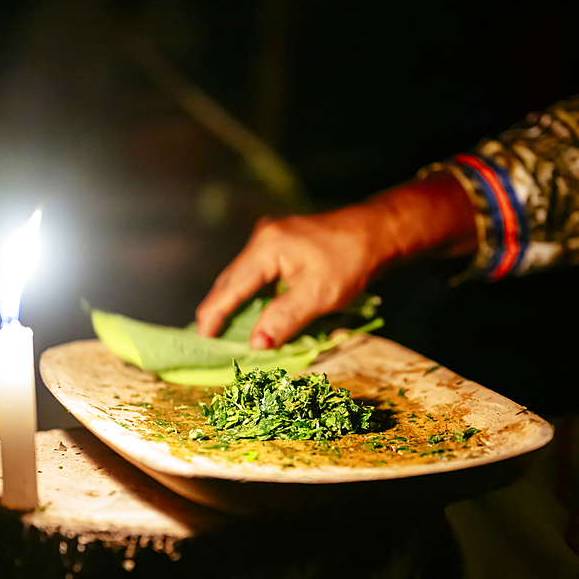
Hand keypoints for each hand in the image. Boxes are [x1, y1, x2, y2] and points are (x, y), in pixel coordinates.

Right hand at [195, 172, 476, 347]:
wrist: (376, 232)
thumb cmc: (350, 262)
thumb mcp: (318, 296)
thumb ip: (283, 320)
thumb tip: (255, 346)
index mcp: (266, 248)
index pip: (229, 288)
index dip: (212, 317)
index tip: (202, 340)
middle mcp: (262, 238)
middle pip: (230, 280)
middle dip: (218, 310)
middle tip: (208, 340)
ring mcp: (270, 237)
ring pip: (241, 276)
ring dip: (233, 302)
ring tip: (222, 330)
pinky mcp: (280, 242)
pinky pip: (255, 272)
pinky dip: (249, 293)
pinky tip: (248, 310)